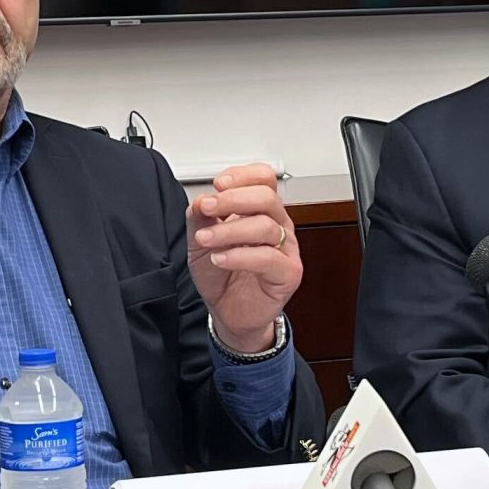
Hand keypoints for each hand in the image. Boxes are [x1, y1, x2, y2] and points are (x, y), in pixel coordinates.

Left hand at [187, 164, 301, 352]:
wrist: (228, 312)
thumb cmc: (222, 276)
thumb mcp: (200, 241)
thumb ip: (200, 218)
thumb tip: (202, 199)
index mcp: (260, 211)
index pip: (263, 179)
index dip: (242, 176)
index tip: (218, 184)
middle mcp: (276, 225)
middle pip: (266, 197)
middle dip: (233, 199)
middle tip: (208, 208)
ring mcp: (285, 249)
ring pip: (265, 226)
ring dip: (229, 230)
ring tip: (206, 239)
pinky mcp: (288, 273)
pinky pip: (268, 258)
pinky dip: (240, 256)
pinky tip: (220, 258)